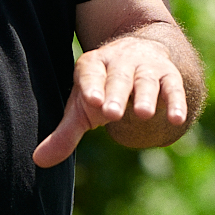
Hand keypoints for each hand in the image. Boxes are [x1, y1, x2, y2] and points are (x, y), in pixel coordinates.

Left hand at [35, 31, 191, 167]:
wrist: (137, 53)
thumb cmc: (102, 88)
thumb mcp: (82, 107)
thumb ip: (64, 134)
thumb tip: (38, 161)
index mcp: (92, 66)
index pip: (90, 75)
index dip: (91, 87)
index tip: (91, 102)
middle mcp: (119, 62)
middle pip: (117, 78)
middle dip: (114, 94)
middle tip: (110, 113)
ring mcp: (145, 67)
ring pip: (145, 80)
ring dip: (144, 96)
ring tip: (142, 114)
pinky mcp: (168, 74)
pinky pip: (172, 87)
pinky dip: (175, 101)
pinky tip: (176, 119)